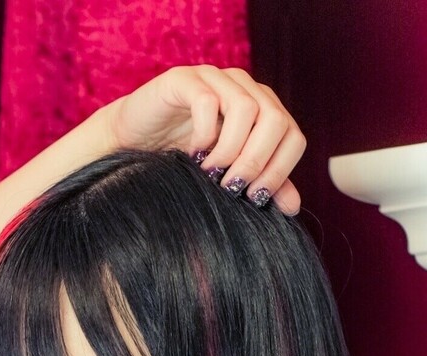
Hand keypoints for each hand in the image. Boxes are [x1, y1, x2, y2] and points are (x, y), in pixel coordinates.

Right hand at [106, 66, 304, 214]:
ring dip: (231, 150)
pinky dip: (205, 134)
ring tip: (211, 173)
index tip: (255, 198)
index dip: (280, 171)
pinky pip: (208, 102)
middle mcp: (244, 87)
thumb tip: (293, 207)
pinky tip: (193, 153)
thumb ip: (261, 186)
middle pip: (276, 120)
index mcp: (262, 109)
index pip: (293, 136)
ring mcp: (215, 78)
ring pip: (246, 108)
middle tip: (232, 188)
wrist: (133, 146)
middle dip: (256, 162)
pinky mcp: (184, 79)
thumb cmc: (183, 161)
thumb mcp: (228, 177)